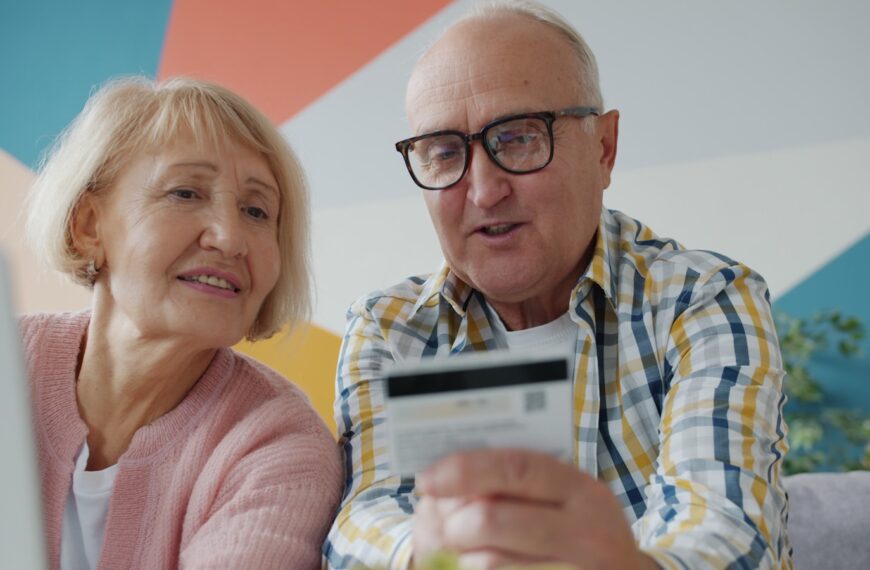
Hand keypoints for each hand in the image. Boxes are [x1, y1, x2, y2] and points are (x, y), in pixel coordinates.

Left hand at [412, 449, 656, 569]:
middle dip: (455, 523)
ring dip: (460, 557)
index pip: (516, 467)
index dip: (465, 470)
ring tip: (460, 551)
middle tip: (447, 527)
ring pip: (489, 562)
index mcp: (582, 491)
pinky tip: (473, 566)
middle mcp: (588, 533)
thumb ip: (517, 483)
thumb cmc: (575, 531)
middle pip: (492, 519)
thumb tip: (447, 480)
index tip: (428, 479)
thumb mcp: (564, 500)